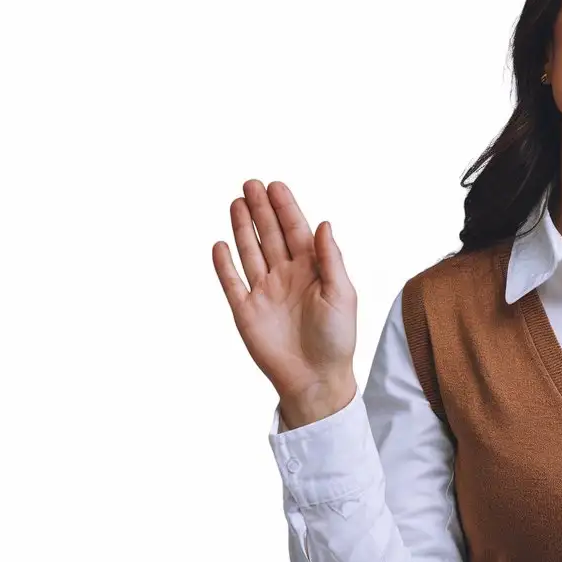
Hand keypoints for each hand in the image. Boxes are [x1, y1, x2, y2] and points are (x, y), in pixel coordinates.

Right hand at [211, 180, 356, 427]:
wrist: (316, 378)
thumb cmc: (337, 338)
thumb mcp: (341, 294)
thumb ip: (330, 259)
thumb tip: (323, 223)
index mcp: (312, 270)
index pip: (296, 231)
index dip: (286, 208)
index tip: (275, 186)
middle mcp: (286, 276)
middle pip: (270, 235)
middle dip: (261, 210)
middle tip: (250, 183)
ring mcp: (265, 292)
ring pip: (250, 252)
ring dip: (242, 228)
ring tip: (236, 202)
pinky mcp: (246, 312)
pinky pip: (232, 283)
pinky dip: (225, 265)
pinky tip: (219, 244)